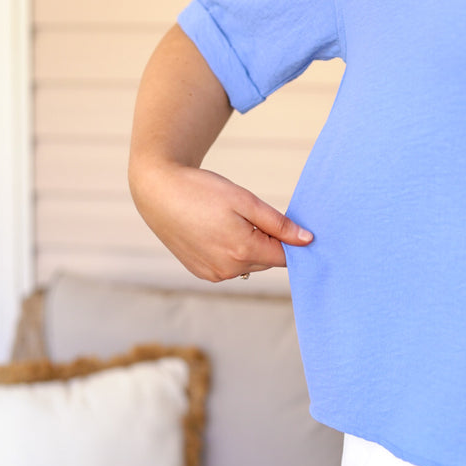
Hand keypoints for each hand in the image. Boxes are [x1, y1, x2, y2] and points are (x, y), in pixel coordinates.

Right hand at [131, 161, 312, 281]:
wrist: (158, 192)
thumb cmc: (202, 191)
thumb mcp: (245, 200)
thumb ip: (278, 224)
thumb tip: (307, 240)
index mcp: (242, 251)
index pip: (284, 257)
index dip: (289, 240)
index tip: (283, 222)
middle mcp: (227, 270)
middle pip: (267, 260)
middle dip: (266, 240)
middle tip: (247, 215)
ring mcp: (213, 274)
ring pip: (248, 264)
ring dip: (248, 247)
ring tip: (226, 221)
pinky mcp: (201, 273)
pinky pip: (230, 266)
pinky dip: (231, 252)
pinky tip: (215, 231)